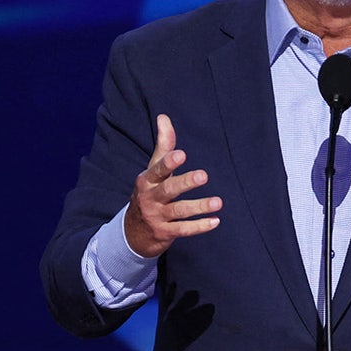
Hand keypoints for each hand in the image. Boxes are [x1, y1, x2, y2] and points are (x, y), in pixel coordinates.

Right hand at [123, 114, 221, 257]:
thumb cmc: (149, 192)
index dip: (169, 163)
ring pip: (179, 211)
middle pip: (169, 189)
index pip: (158, 169)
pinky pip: (183, 230)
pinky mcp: (165, 233)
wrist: (133, 231)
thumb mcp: (153, 169)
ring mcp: (157, 216)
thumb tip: (164, 116)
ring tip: (218, 202)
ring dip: (199, 207)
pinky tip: (215, 221)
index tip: (181, 154)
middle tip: (204, 176)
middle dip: (185, 183)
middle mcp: (150, 198)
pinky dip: (199, 227)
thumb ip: (163, 145)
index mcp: (148, 180)